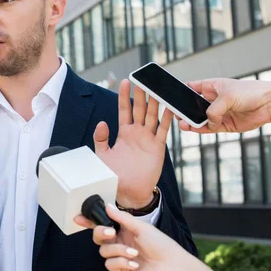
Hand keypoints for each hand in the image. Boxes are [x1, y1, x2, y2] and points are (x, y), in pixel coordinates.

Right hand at [79, 204, 222, 270]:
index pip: (102, 224)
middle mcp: (119, 243)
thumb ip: (121, 217)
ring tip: (134, 253)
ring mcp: (119, 257)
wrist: (172, 267)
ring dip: (118, 251)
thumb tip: (107, 206)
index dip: (89, 221)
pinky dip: (122, 262)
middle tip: (111, 233)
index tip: (78, 217)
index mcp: (123, 230)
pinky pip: (110, 264)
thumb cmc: (161, 244)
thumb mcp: (141, 226)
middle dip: (101, 233)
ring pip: (103, 251)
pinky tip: (134, 263)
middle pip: (97, 237)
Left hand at [93, 79, 172, 208]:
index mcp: (123, 133)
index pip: (124, 110)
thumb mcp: (103, 155)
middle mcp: (137, 133)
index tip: (125, 82)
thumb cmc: (114, 174)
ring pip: (152, 116)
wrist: (128, 191)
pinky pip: (163, 130)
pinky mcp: (158, 147)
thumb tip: (102, 123)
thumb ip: (101, 138)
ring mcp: (148, 138)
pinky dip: (167, 118)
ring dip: (154, 102)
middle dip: (141, 94)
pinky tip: (170, 107)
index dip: (124, 96)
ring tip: (156, 87)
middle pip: (140, 109)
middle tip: (142, 78)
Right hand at [179, 78, 270, 133]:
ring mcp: (218, 113)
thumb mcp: (226, 97)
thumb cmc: (249, 92)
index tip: (171, 98)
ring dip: (191, 122)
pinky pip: (209, 128)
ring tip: (183, 125)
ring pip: (199, 119)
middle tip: (176, 115)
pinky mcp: (224, 125)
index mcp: (211, 87)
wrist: (269, 104)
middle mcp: (213, 100)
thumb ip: (213, 110)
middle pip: (192, 106)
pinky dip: (202, 129)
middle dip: (184, 111)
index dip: (180, 92)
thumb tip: (208, 122)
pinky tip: (194, 128)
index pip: (191, 88)